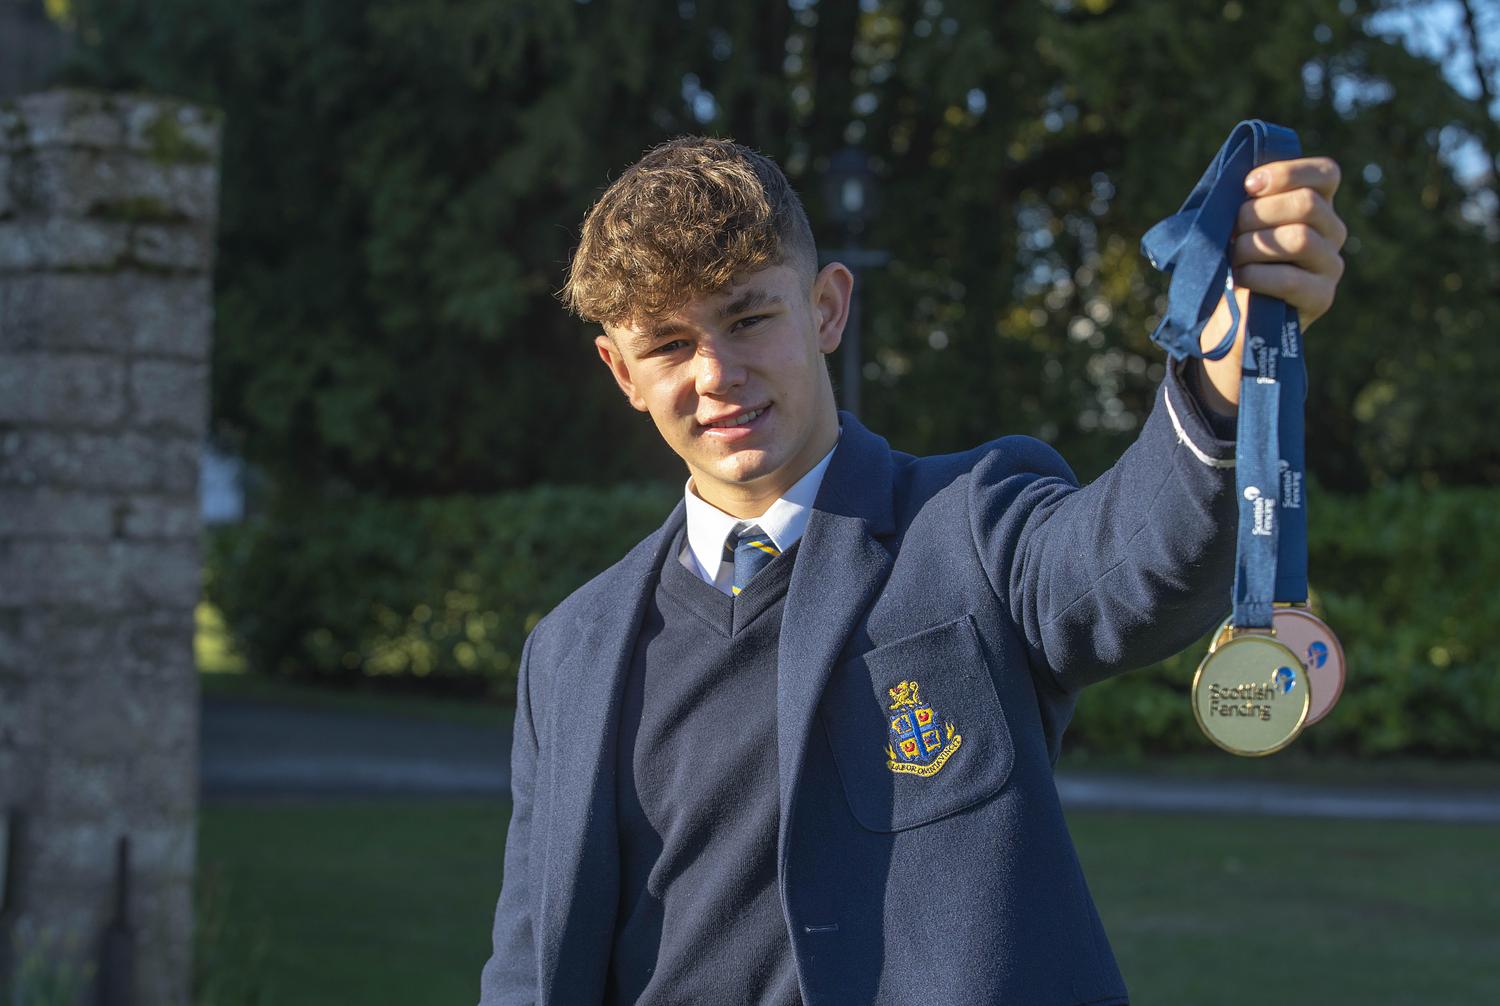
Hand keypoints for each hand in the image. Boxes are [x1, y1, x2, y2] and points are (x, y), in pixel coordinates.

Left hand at [1192, 156, 1346, 413]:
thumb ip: (1247, 202)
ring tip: (1233, 258)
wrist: (1229, 323)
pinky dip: (1256, 275)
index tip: (1248, 186)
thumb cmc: (1230, 266)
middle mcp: (1332, 233)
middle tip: (1232, 231)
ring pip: (1300, 238)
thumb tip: (1244, 184)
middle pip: (1307, 204)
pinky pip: (1291, 279)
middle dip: (1257, 213)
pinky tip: (1240, 279)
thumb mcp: (1236, 227)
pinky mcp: (1321, 298)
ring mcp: (1331, 267)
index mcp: (1316, 207)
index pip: (1326, 174)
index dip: (1288, 172)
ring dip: (1254, 245)